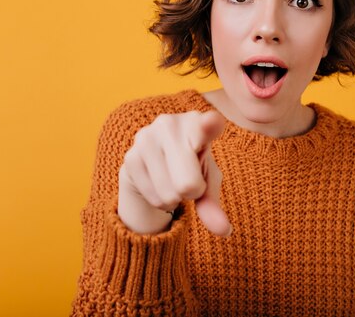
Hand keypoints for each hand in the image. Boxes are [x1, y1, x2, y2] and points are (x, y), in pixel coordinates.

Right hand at [117, 110, 231, 235]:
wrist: (154, 161)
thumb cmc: (191, 166)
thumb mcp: (207, 182)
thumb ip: (215, 204)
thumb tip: (224, 232)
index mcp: (199, 123)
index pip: (208, 124)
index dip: (210, 125)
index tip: (212, 122)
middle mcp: (171, 124)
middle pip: (188, 184)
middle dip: (191, 192)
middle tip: (189, 178)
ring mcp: (147, 137)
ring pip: (170, 194)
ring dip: (174, 197)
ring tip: (171, 178)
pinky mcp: (130, 156)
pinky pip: (153, 197)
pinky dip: (159, 199)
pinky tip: (157, 181)